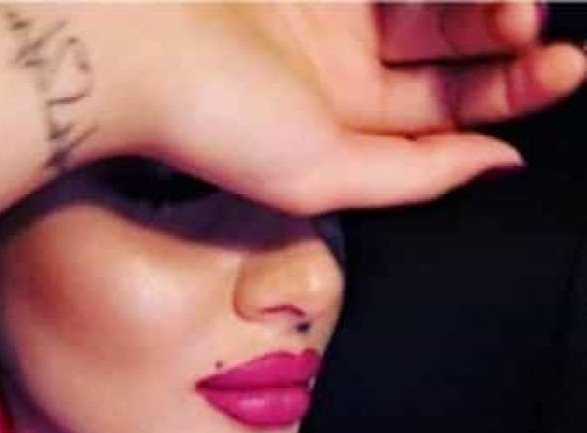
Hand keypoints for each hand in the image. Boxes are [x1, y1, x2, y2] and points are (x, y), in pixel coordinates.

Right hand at [113, 2, 584, 211]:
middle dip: (501, 33)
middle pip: (447, 39)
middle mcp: (341, 55)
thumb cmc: (211, 122)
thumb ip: (412, 175)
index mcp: (341, 119)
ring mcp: (326, 0)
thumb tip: (497, 163)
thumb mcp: (322, 176)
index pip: (443, 106)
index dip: (506, 92)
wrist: (128, 43)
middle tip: (532, 20)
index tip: (558, 73)